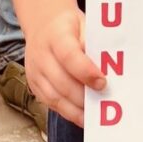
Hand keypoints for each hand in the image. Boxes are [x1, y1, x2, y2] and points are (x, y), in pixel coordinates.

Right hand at [25, 7, 103, 126]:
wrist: (43, 24)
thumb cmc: (69, 26)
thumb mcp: (84, 25)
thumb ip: (94, 44)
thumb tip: (108, 66)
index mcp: (55, 35)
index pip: (69, 56)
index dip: (86, 72)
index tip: (102, 82)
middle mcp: (40, 55)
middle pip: (61, 81)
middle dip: (84, 96)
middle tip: (103, 103)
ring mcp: (34, 72)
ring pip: (53, 97)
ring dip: (76, 109)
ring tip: (95, 116)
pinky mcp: (34, 84)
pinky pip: (49, 103)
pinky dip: (67, 112)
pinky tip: (82, 117)